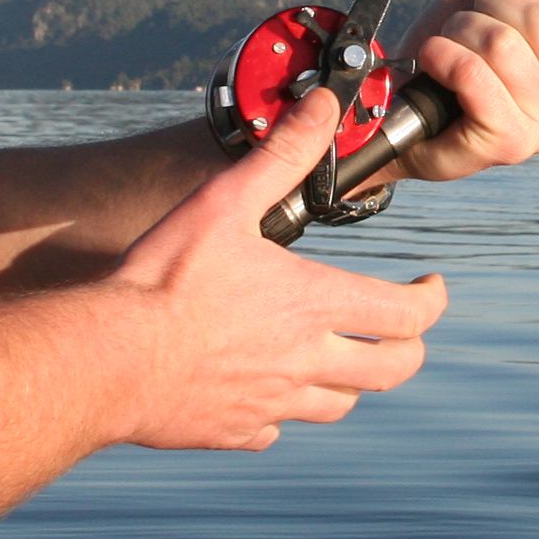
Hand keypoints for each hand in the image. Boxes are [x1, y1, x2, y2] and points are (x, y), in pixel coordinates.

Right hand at [97, 69, 448, 448]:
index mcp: (313, 306)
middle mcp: (304, 362)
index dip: (432, 300)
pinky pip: (273, 432)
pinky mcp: (233, 432)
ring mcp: (272, 405)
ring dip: (351, 382)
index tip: (431, 286)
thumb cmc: (164, 281)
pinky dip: (280, 415)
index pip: (407, 315)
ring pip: (339, 405)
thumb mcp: (225, 202)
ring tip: (341, 358)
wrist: (106, 361)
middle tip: (403, 329)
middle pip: (392, 371)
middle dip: (409, 347)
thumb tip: (323, 106)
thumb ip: (281, 155)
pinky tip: (264, 395)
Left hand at [395, 0, 538, 183]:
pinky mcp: (508, 144)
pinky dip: (443, 55)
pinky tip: (435, 62)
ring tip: (447, 46)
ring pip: (503, 45)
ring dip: (460, 31)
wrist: (402, 98)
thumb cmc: (457, 42)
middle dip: (491, 3)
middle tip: (468, 21)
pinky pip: (473, 75)